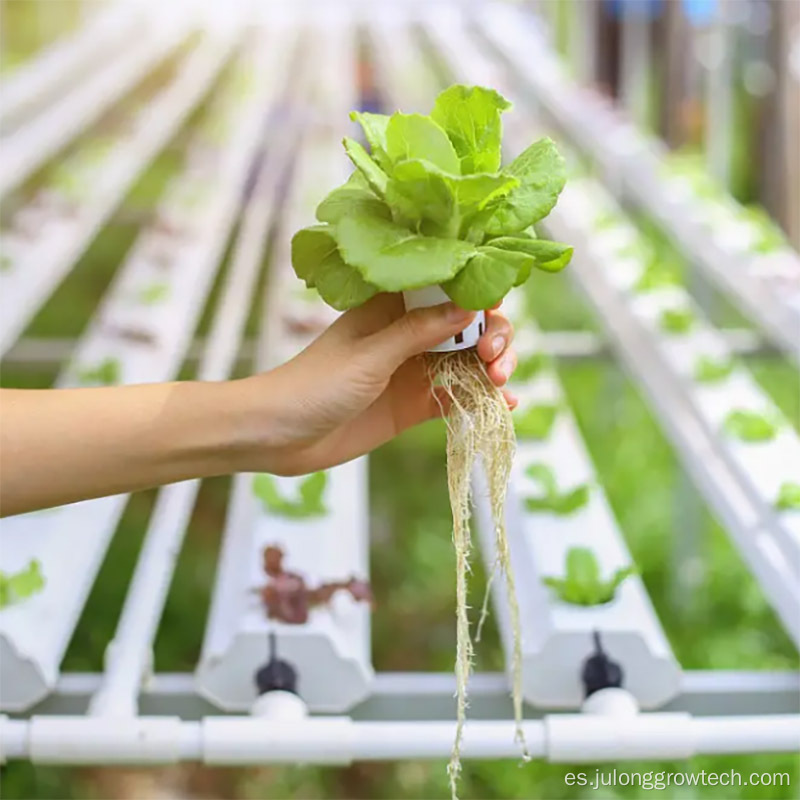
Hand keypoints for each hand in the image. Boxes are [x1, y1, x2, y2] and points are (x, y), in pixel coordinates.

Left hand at [237, 293, 516, 474]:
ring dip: (492, 369)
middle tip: (493, 358)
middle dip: (491, 336)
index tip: (494, 307)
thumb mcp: (370, 355)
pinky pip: (456, 399)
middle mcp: (408, 335)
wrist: (280, 436)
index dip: (476, 293)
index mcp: (393, 308)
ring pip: (467, 362)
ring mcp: (413, 371)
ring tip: (500, 384)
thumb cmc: (315, 384)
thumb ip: (419, 332)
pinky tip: (503, 407)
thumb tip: (469, 307)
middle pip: (466, 326)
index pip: (446, 287)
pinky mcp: (414, 406)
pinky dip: (480, 401)